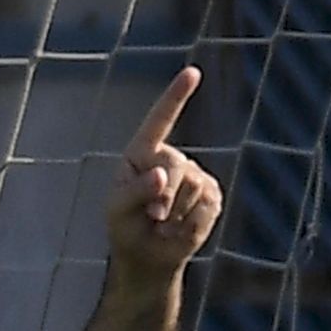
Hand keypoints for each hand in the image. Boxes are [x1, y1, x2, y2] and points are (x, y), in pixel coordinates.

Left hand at [106, 66, 222, 279]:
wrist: (147, 258)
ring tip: (162, 226)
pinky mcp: (212, 196)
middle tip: (153, 218)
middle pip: (176, 165)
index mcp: (143, 152)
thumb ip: (134, 192)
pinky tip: (178, 231)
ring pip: (193, 187)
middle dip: (164, 195)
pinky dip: (189, 226)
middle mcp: (170, 157)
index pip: (160, 119)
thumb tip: (161, 176)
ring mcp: (194, 175)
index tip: (193, 73)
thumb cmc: (126, 229)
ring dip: (174, 215)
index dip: (176, 96)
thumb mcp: (118, 212)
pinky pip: (206, 207)